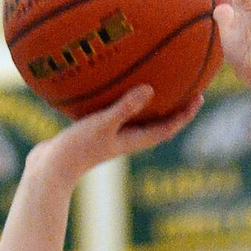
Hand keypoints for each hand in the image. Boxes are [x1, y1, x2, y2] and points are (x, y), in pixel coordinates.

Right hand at [29, 84, 202, 185]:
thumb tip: (150, 89)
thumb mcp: (103, 124)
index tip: (200, 97)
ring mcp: (112, 136)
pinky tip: (115, 82)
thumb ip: (125, 107)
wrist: (51, 168)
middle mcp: (127, 139)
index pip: (168, 127)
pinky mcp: (96, 130)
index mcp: (134, 140)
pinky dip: (122, 99)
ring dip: (151, 103)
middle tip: (189, 86)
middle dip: (175, 107)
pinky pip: (116, 111)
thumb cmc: (78, 148)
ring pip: (138, 118)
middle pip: (158, 122)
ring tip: (159, 82)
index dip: (185, 114)